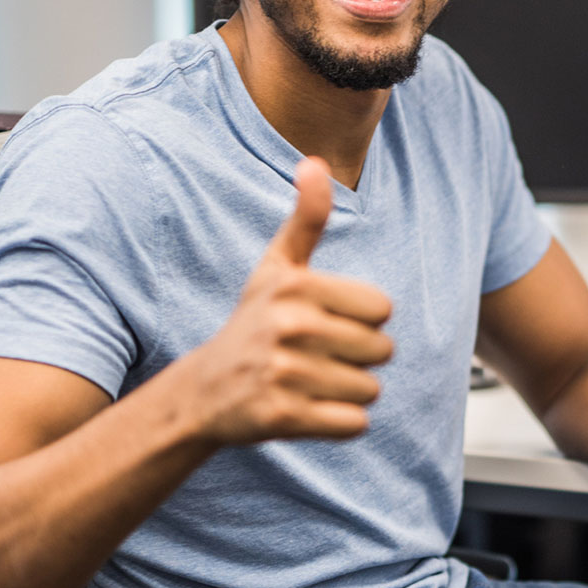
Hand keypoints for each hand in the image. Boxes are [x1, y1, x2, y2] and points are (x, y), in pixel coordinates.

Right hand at [184, 157, 392, 445]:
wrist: (204, 389)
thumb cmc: (254, 321)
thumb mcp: (277, 265)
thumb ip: (306, 217)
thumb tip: (314, 162)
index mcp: (297, 286)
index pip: (383, 309)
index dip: (364, 319)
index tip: (328, 320)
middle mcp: (290, 326)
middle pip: (382, 351)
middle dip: (360, 358)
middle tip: (317, 355)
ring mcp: (284, 373)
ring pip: (370, 390)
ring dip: (350, 392)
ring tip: (311, 381)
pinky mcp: (282, 417)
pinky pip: (354, 425)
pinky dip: (340, 422)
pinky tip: (309, 408)